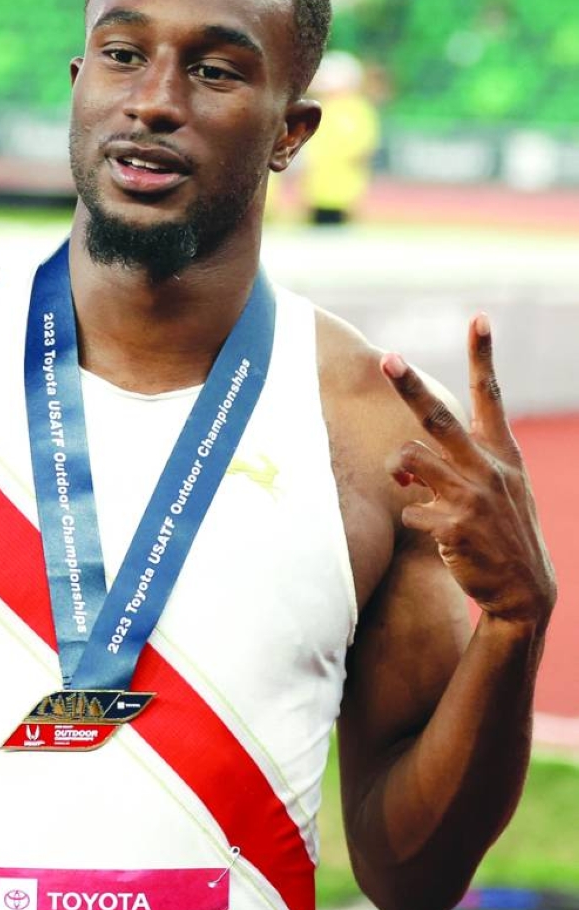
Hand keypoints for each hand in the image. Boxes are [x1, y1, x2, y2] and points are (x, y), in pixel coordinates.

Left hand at [382, 314, 555, 628]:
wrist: (524, 591)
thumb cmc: (499, 533)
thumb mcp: (495, 491)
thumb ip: (452, 467)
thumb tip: (401, 463)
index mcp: (503, 453)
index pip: (490, 396)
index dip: (483, 356)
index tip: (478, 319)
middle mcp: (489, 467)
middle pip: (438, 417)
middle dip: (410, 386)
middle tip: (386, 358)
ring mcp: (473, 495)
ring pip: (410, 461)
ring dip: (402, 475)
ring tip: (415, 490)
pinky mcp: (455, 523)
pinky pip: (409, 509)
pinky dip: (415, 519)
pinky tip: (439, 534)